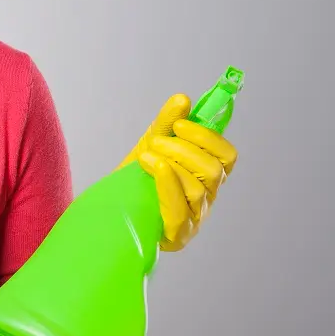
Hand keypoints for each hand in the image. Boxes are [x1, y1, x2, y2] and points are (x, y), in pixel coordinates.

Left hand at [119, 94, 238, 251]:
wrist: (107, 207)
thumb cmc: (135, 178)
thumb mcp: (150, 146)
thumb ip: (166, 124)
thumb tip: (182, 99)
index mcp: (208, 177)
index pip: (227, 157)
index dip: (207, 137)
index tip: (179, 124)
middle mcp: (206, 200)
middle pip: (214, 171)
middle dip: (184, 149)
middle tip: (156, 141)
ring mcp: (194, 221)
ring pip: (198, 188)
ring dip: (171, 163)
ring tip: (146, 156)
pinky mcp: (177, 236)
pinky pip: (180, 210)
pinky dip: (167, 182)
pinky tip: (151, 166)